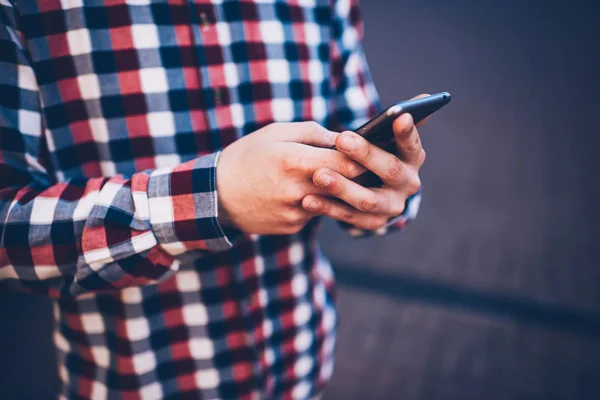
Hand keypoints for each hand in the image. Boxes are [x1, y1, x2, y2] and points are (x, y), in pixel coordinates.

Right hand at [216, 122, 365, 234]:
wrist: (215, 195)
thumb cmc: (247, 157)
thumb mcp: (275, 133)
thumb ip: (313, 132)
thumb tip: (343, 139)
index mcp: (295, 161)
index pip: (347, 162)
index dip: (362, 157)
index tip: (369, 151)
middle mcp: (298, 190)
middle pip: (345, 184)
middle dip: (354, 175)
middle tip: (362, 166)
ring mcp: (296, 212)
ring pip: (331, 200)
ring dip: (334, 190)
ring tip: (326, 177)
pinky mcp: (292, 226)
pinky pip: (314, 212)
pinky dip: (313, 202)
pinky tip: (297, 193)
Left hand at [300, 95, 427, 230]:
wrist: (366, 193)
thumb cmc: (372, 155)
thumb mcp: (385, 139)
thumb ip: (397, 120)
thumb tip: (424, 97)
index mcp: (412, 158)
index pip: (412, 143)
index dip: (407, 131)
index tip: (399, 116)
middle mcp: (408, 184)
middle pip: (389, 169)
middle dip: (365, 154)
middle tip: (341, 139)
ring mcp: (392, 206)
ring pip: (367, 198)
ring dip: (342, 186)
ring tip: (318, 175)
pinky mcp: (373, 223)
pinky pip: (349, 217)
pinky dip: (328, 208)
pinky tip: (308, 199)